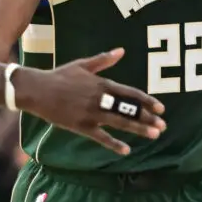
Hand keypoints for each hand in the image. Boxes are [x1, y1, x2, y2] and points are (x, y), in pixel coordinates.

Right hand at [14, 48, 165, 154]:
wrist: (38, 90)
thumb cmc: (59, 76)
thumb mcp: (82, 65)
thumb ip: (104, 60)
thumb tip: (121, 51)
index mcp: (102, 84)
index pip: (130, 93)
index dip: (147, 101)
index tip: (161, 108)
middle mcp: (100, 98)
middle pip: (128, 109)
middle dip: (147, 118)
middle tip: (163, 126)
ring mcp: (91, 113)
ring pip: (120, 122)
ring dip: (138, 128)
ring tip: (154, 134)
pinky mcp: (81, 125)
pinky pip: (101, 136)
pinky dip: (114, 144)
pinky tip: (126, 150)